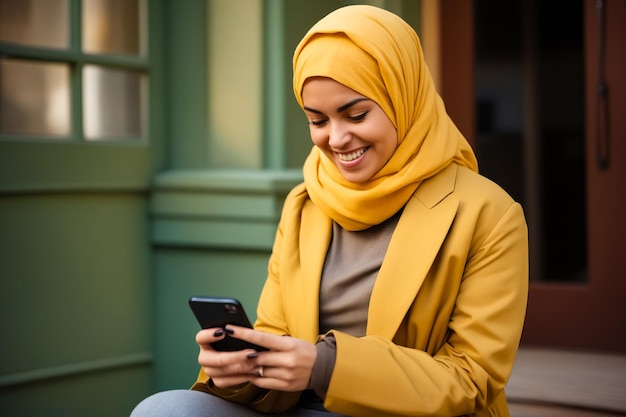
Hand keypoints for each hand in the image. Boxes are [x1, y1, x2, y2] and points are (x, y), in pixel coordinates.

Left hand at [196, 325, 316, 391]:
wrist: (323, 368)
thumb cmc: (303, 351)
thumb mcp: (291, 341)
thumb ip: (272, 342)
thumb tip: (250, 341)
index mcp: (289, 345)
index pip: (262, 338)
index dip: (244, 333)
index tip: (230, 329)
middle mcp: (288, 360)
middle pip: (257, 357)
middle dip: (241, 354)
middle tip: (225, 350)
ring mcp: (286, 374)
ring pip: (258, 371)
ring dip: (245, 367)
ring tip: (232, 362)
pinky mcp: (284, 386)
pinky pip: (263, 382)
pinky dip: (254, 377)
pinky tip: (248, 373)